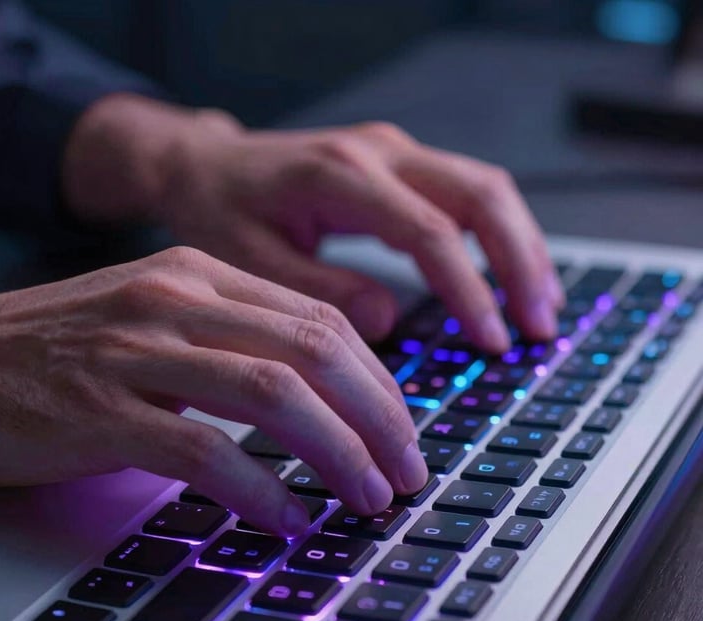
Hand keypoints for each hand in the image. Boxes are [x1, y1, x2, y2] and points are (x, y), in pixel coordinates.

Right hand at [0, 248, 426, 534]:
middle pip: (314, 352)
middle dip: (379, 418)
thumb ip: (233, 342)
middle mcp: (176, 300)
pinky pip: (204, 451)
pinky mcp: (99, 410)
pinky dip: (261, 489)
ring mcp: (136, 351)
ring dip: (338, 453)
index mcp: (199, 273)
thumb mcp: (156, 320)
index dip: (378, 381)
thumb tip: (319, 398)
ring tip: (369, 497)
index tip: (402, 428)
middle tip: (407, 470)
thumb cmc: (56, 348)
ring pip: (274, 395)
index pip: (319, 320)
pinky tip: (287, 518)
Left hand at [63, 94, 563, 352]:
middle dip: (520, 262)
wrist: (204, 165)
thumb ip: (319, 290)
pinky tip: (509, 275)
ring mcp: (393, 154)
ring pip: (485, 188)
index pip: (429, 231)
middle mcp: (378, 154)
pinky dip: (497, 236)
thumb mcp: (249, 258)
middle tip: (540, 326)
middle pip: (481, 194)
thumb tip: (387, 320)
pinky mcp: (397, 166)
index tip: (491, 341)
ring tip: (542, 306)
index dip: (469, 290)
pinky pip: (465, 194)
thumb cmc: (218, 209)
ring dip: (521, 247)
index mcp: (341, 176)